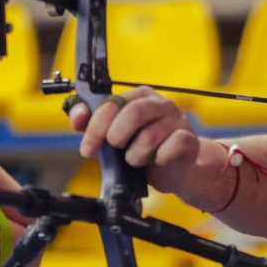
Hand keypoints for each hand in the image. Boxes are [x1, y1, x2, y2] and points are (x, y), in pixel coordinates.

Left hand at [69, 86, 199, 190]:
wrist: (177, 169)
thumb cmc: (145, 150)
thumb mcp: (117, 136)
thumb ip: (95, 124)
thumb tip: (78, 118)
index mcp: (140, 97)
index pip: (113, 103)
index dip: (96, 126)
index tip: (88, 148)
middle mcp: (160, 104)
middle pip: (134, 113)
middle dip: (117, 137)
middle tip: (116, 150)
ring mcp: (178, 120)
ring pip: (150, 136)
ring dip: (136, 155)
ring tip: (137, 160)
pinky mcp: (189, 139)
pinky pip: (170, 148)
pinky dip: (158, 160)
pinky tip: (158, 162)